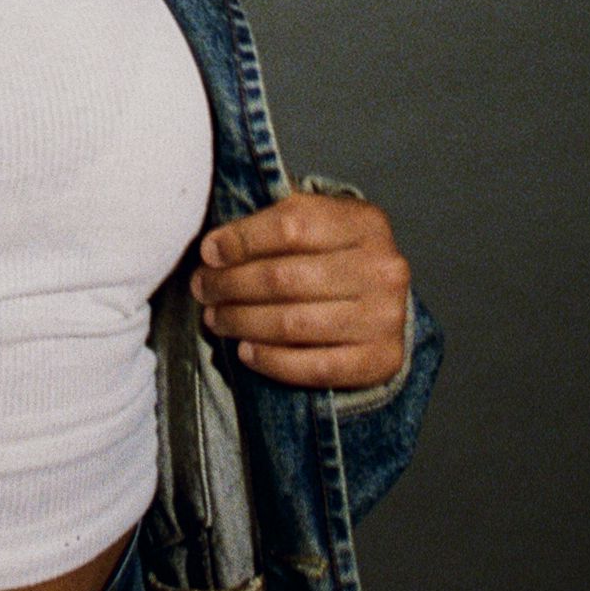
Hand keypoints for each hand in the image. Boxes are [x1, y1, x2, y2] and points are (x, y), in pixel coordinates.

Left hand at [191, 187, 410, 388]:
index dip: (241, 239)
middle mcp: (383, 269)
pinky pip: (315, 367)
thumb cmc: (333, 255)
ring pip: (293, 323)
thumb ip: (270, 224)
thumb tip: (214, 249)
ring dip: (242, 322)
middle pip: (285, 278)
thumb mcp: (316, 222)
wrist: (383, 301)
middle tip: (203, 289)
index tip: (209, 252)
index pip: (291, 225)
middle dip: (231, 285)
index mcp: (365, 222)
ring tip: (216, 318)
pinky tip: (246, 351)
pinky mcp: (382, 359)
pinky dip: (272, 361)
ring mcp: (386, 317)